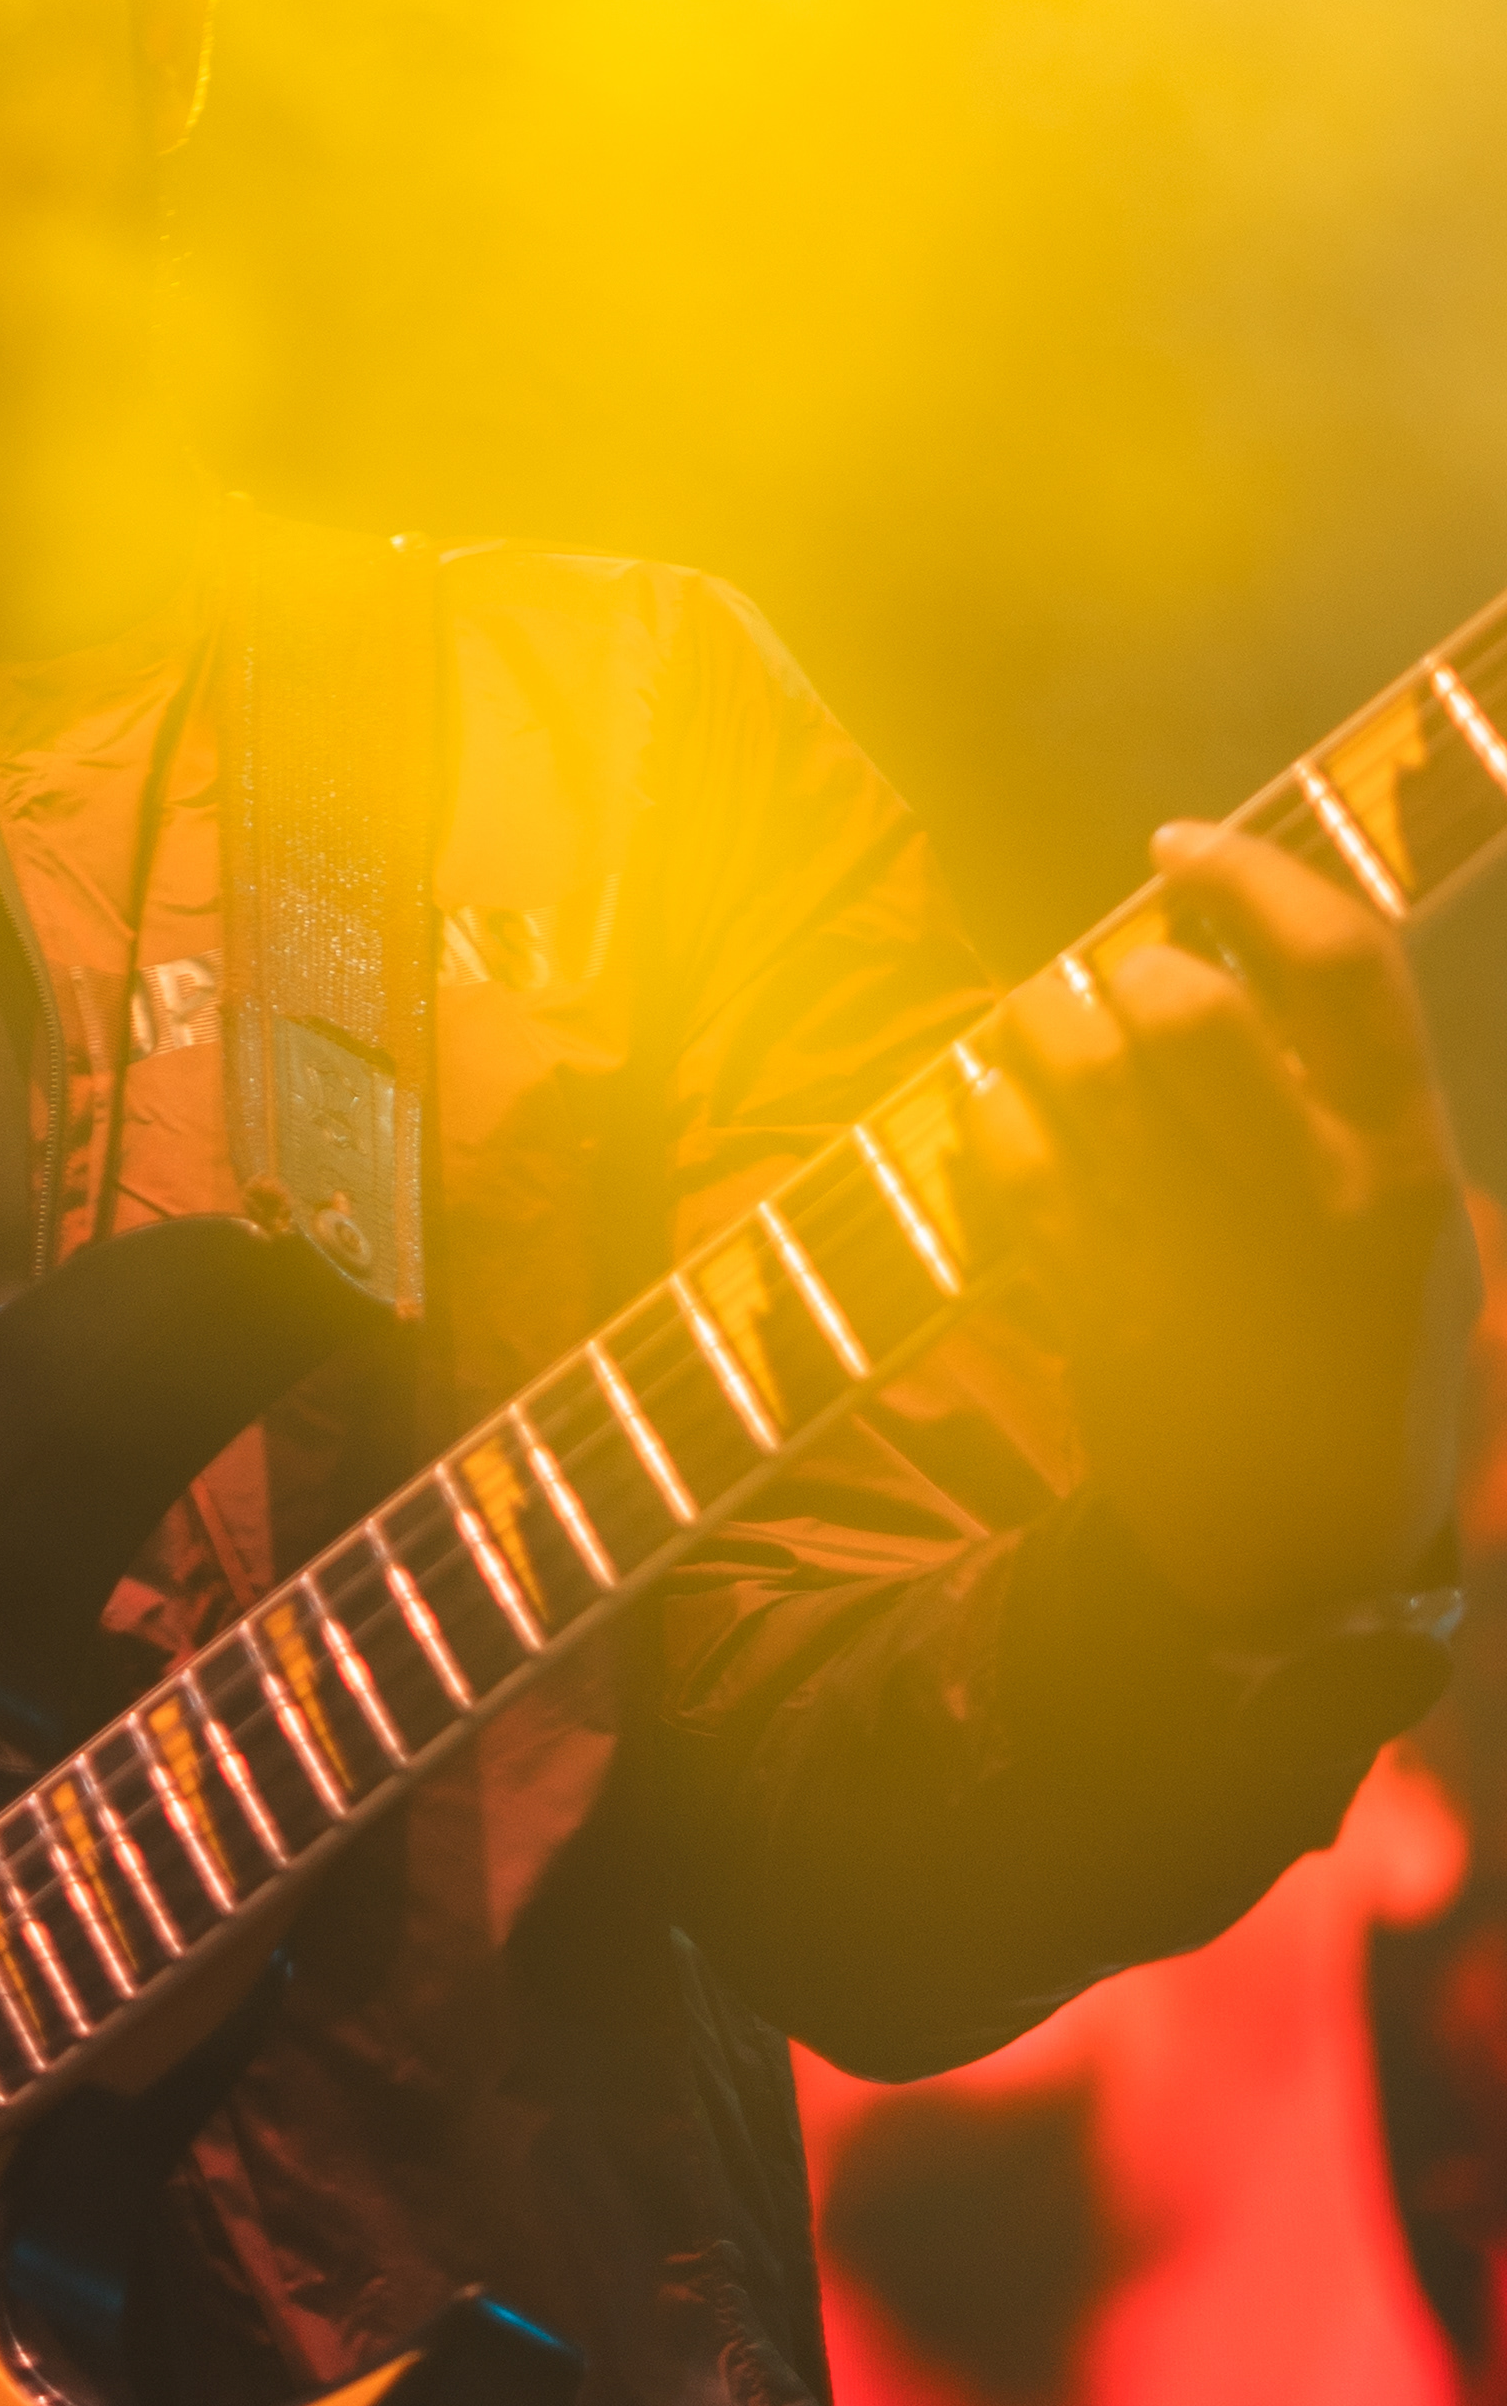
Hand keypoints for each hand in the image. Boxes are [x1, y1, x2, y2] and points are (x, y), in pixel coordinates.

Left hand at [967, 818, 1478, 1632]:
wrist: (1307, 1559)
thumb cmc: (1359, 1352)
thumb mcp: (1414, 1224)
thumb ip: (1350, 1093)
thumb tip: (1222, 934)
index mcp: (1404, 1162)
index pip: (1339, 959)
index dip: (1248, 872)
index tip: (1177, 845)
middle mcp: (1305, 1202)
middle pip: (1184, 1008)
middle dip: (1131, 965)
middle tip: (1125, 980)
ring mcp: (1191, 1255)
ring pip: (1073, 1064)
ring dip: (1042, 1018)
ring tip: (1052, 1031)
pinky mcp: (1092, 1303)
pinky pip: (1005, 1153)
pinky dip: (992, 1110)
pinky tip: (1013, 1116)